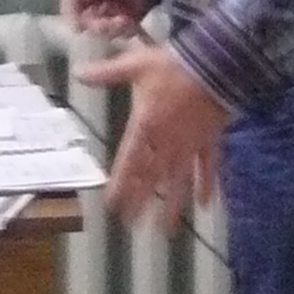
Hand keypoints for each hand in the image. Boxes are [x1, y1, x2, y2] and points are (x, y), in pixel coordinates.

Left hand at [72, 41, 227, 228]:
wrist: (215, 63)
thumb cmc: (174, 66)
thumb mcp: (136, 65)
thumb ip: (107, 73)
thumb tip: (77, 73)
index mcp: (146, 126)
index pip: (130, 162)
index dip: (122, 186)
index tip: (114, 207)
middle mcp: (167, 142)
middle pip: (152, 178)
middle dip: (141, 202)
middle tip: (132, 226)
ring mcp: (190, 144)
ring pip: (178, 180)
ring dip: (172, 205)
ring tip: (165, 230)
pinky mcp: (210, 141)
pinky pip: (208, 167)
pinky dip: (207, 185)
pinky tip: (205, 205)